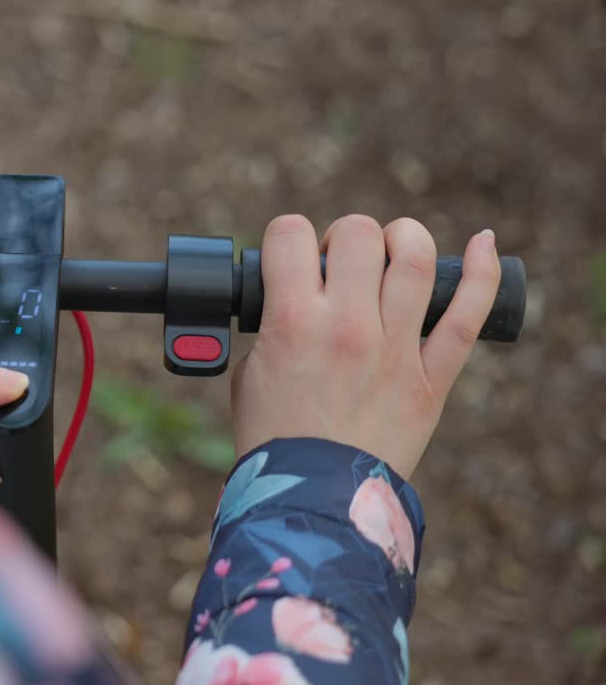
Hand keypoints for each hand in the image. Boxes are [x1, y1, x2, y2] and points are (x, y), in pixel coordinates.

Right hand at [231, 215, 501, 477]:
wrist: (311, 500)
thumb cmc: (274, 440)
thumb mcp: (251, 372)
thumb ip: (275, 325)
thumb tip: (298, 296)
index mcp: (292, 322)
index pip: (290, 234)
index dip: (287, 238)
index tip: (292, 257)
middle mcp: (348, 326)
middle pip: (359, 234)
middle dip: (345, 238)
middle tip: (341, 266)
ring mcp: (396, 349)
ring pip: (415, 259)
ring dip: (403, 240)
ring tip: (393, 251)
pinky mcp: (432, 378)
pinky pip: (469, 314)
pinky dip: (483, 272)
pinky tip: (483, 244)